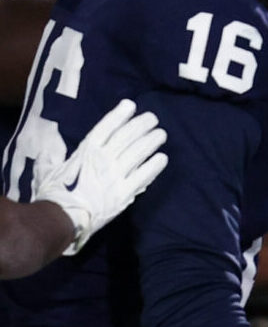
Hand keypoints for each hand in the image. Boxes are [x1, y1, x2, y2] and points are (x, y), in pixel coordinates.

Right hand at [34, 100, 167, 254]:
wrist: (61, 221)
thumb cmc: (53, 196)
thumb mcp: (46, 172)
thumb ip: (49, 158)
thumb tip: (49, 146)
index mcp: (85, 152)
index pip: (105, 128)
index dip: (119, 115)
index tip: (130, 105)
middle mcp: (103, 160)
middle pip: (127, 136)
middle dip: (142, 124)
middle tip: (153, 118)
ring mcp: (116, 175)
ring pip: (139, 152)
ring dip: (152, 141)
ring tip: (161, 134)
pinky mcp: (125, 192)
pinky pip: (145, 175)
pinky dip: (155, 165)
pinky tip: (162, 158)